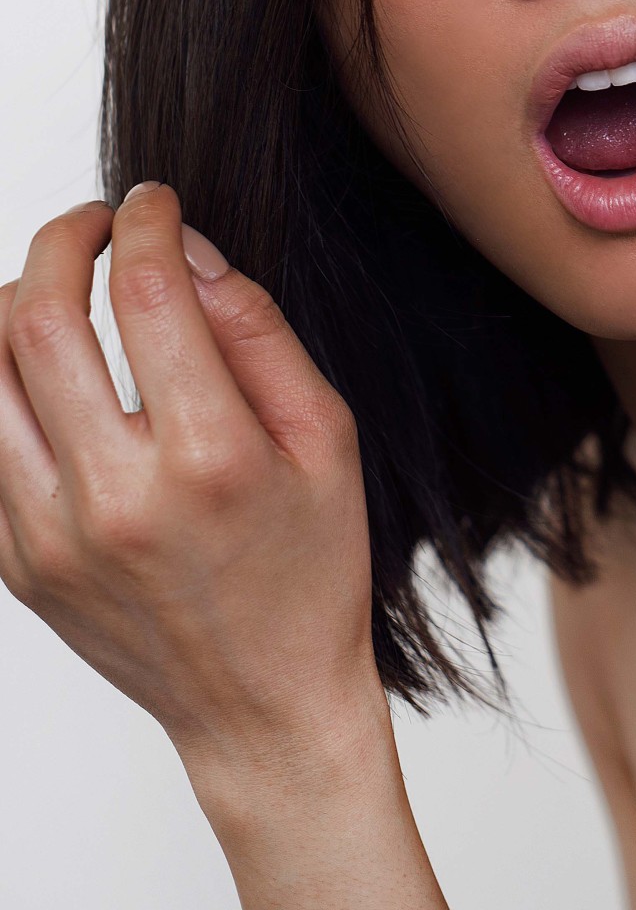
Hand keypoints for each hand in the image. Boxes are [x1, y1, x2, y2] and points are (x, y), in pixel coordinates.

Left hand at [0, 183, 380, 783]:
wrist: (262, 707)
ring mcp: (50, 538)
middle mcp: (117, 498)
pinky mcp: (16, 565)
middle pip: (38, 317)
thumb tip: (188, 253)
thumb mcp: (328, 436)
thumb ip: (259, 331)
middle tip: (95, 224)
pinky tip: (45, 371)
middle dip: (62, 240)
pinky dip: (0, 385)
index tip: (152, 202)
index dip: (143, 222)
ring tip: (58, 290)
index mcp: (210, 459)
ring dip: (12, 304)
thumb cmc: (310, 566)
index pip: (144, 293)